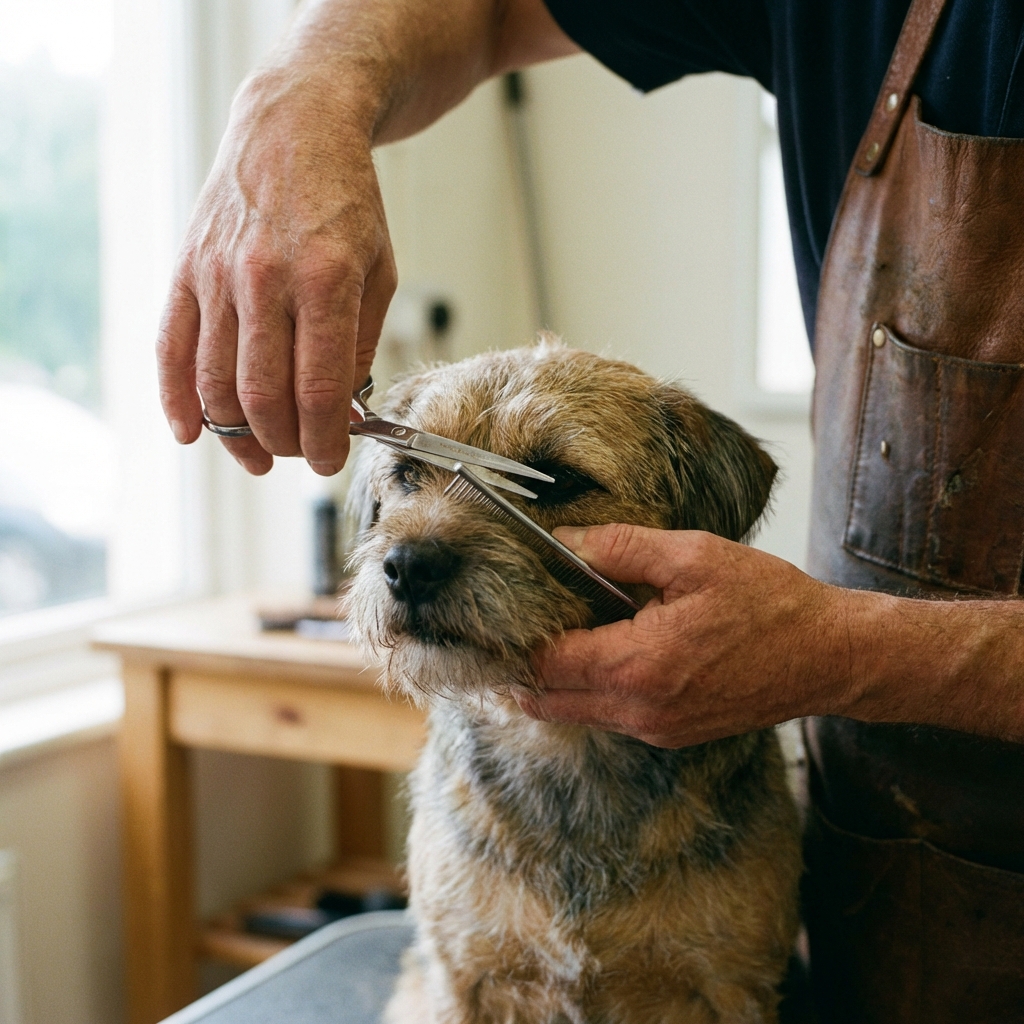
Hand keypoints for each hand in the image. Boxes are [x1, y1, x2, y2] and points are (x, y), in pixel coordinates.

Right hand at [156, 69, 396, 475]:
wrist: (294, 128)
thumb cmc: (346, 202)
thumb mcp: (380, 271)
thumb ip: (360, 346)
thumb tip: (341, 413)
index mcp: (325, 281)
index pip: (319, 389)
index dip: (323, 441)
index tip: (329, 461)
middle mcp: (265, 279)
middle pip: (263, 395)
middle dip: (283, 442)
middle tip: (298, 452)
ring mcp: (218, 274)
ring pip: (215, 381)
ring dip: (236, 434)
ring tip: (258, 452)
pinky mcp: (187, 270)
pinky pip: (172, 348)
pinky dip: (177, 398)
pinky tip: (191, 431)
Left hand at [520, 524, 847, 746]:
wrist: (829, 656)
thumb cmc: (769, 602)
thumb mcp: (694, 556)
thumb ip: (621, 548)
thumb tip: (566, 541)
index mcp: (640, 665)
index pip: (548, 664)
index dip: (519, 639)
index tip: (507, 612)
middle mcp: (641, 709)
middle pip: (550, 701)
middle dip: (525, 669)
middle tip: (514, 630)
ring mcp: (657, 730)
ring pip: (577, 713)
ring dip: (557, 682)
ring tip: (555, 635)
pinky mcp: (672, 735)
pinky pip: (610, 717)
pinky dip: (590, 692)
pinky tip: (600, 653)